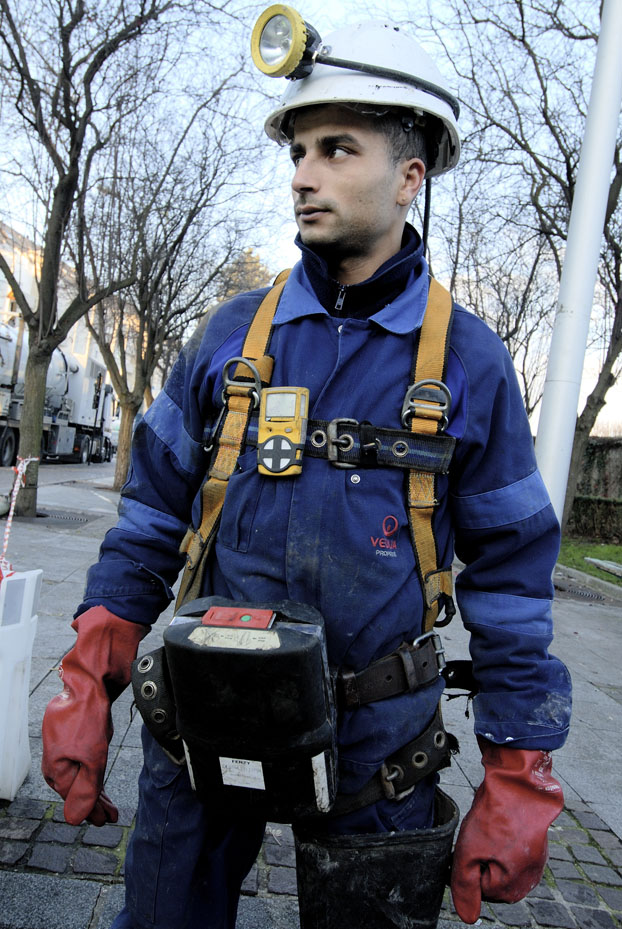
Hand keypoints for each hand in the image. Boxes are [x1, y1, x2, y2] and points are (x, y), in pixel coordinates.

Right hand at [42, 607, 146, 824]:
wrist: (92, 676)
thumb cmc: (89, 714)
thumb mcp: (92, 758)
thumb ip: (85, 789)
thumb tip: (75, 820)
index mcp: (54, 765)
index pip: (72, 797)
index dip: (90, 810)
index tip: (107, 820)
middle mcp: (56, 755)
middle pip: (75, 786)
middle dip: (93, 802)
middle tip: (111, 815)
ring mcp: (65, 741)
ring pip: (80, 771)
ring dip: (94, 787)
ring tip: (109, 802)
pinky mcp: (77, 730)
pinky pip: (83, 756)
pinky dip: (93, 767)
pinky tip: (100, 771)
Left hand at [450, 739, 563, 923]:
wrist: (518, 784)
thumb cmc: (495, 818)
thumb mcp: (468, 854)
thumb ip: (464, 887)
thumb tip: (466, 917)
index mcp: (511, 889)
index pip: (476, 890)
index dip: (467, 865)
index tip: (471, 845)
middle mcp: (528, 881)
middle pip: (488, 878)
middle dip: (479, 858)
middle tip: (480, 835)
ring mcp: (534, 863)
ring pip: (498, 862)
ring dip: (489, 847)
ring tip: (490, 827)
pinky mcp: (535, 845)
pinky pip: (509, 849)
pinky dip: (501, 838)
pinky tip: (500, 823)